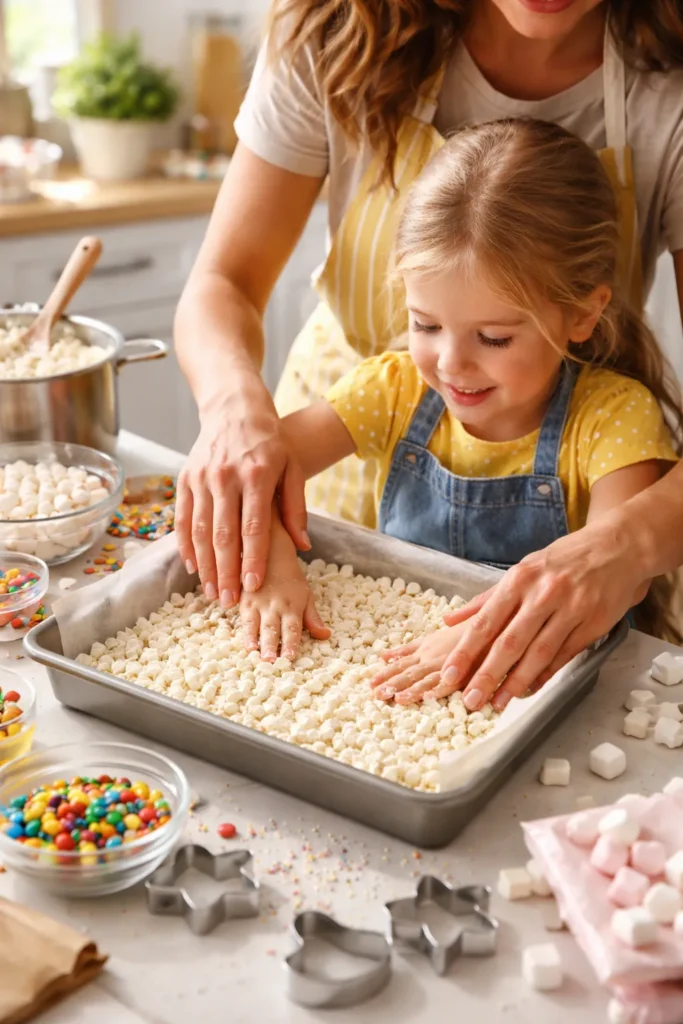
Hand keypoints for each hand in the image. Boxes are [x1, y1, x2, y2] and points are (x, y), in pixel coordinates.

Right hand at [175, 372, 308, 607]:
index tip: (254, 585)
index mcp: (255, 475)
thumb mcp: (293, 467)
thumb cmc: (269, 441)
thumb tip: (302, 545)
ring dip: (205, 565)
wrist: (234, 408)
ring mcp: (202, 478)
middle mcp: (225, 477)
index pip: (253, 526)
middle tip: (230, 600)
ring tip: (212, 592)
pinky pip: (182, 518)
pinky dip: (185, 545)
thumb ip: (296, 507)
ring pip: (200, 530)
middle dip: (226, 571)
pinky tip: (193, 567)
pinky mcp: (186, 478)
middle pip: (223, 534)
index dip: (253, 558)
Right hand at [239, 518, 329, 660]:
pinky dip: (243, 630)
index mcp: (293, 605)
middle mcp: (275, 605)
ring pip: (256, 625)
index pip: (293, 629)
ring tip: (254, 654)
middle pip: (273, 629)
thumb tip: (325, 635)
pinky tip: (242, 642)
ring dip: (255, 640)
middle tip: (271, 663)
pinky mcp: (243, 599)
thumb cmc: (290, 577)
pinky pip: (242, 616)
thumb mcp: (306, 595)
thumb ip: (312, 617)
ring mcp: (258, 602)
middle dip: (272, 646)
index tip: (290, 659)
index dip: (291, 645)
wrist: (270, 550)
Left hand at [370, 625, 468, 703]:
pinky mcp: (466, 673)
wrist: (488, 624)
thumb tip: (384, 654)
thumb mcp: (432, 637)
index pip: (401, 662)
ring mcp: (448, 666)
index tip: (371, 682)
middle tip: (376, 694)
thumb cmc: (463, 630)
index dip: (386, 672)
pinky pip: (453, 682)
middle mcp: (433, 658)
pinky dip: (441, 689)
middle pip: (409, 672)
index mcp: (425, 649)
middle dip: (392, 684)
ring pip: (427, 679)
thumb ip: (410, 646)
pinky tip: (430, 698)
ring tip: (397, 699)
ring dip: (412, 690)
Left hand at [439, 519, 643, 712]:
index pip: (486, 621)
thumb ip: (487, 599)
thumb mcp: (523, 570)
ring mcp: (570, 609)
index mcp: (520, 579)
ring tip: (498, 703)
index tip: (450, 675)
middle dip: (487, 674)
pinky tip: (528, 689)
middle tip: (471, 700)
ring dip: (515, 682)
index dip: (466, 651)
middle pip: (510, 642)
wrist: (615, 549)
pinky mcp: (593, 624)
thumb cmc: (562, 561)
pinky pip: (564, 656)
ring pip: (538, 653)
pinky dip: (544, 675)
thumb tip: (449, 620)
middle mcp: (543, 594)